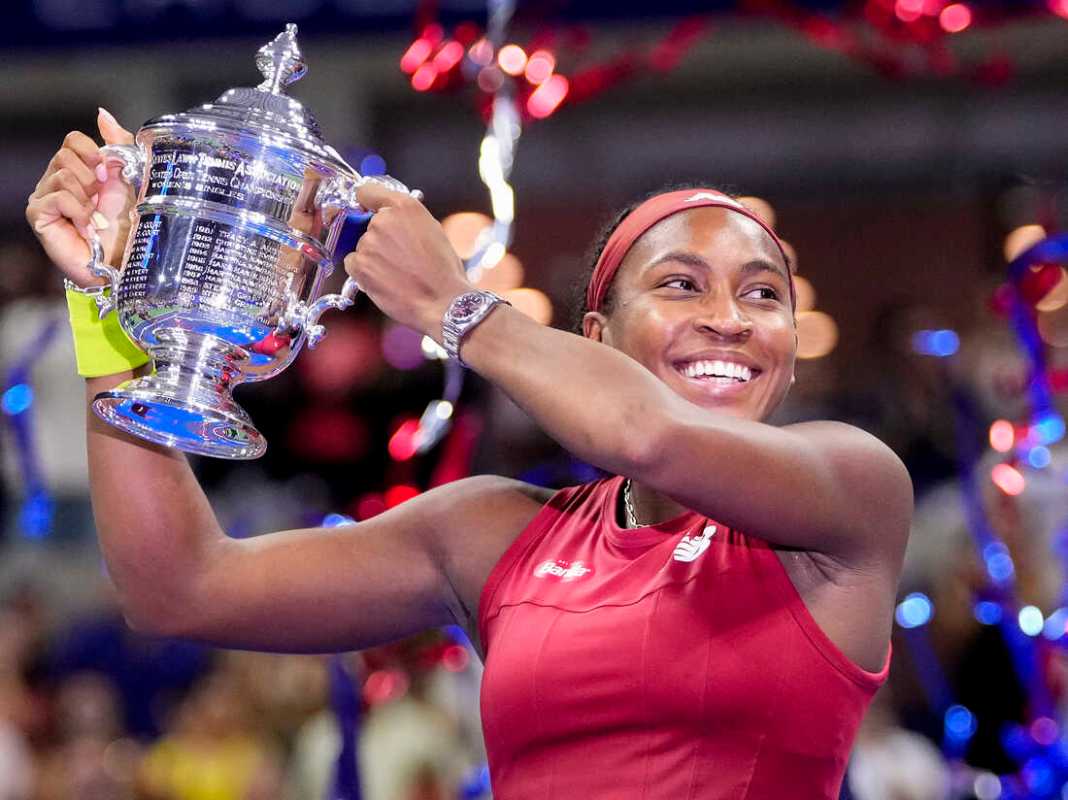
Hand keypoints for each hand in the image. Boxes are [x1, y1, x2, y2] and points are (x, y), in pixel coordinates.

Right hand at [25, 108, 135, 287]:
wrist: (124, 260)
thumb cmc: (127, 226)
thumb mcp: (130, 179)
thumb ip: (119, 144)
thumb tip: (102, 114)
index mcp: (78, 170)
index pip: (73, 139)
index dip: (93, 152)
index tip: (109, 172)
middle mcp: (56, 180)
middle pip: (65, 155)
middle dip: (92, 177)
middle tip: (102, 200)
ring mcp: (44, 198)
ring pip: (62, 174)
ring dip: (87, 197)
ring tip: (95, 217)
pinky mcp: (38, 215)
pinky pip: (57, 196)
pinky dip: (78, 210)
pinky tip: (86, 225)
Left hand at [343, 182, 472, 337]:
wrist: (443, 301)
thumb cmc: (443, 271)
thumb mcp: (432, 230)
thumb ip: (407, 219)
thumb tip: (393, 219)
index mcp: (404, 206)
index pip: (367, 191)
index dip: (367, 202)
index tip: (367, 209)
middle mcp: (382, 220)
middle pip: (366, 224)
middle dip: (378, 238)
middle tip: (399, 256)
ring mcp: (369, 242)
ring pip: (362, 246)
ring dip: (373, 257)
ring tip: (397, 273)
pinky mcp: (360, 265)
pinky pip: (353, 263)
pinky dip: (364, 272)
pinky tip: (385, 280)